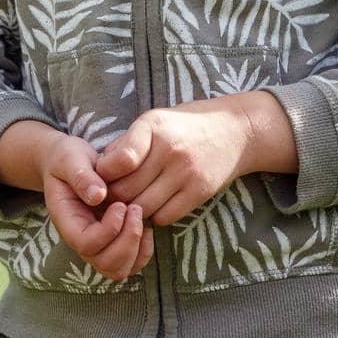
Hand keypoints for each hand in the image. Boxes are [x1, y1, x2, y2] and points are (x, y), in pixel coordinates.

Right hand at [39, 132, 154, 282]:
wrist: (69, 163)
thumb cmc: (68, 160)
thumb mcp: (69, 159)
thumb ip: (80, 176)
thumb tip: (98, 196)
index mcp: (67, 222)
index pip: (86, 245)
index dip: (108, 230)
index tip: (120, 204)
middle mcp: (81, 240)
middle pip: (105, 264)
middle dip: (127, 241)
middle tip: (135, 209)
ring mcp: (97, 245)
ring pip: (119, 270)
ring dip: (136, 248)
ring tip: (140, 216)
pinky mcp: (112, 243)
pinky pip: (130, 264)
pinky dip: (143, 250)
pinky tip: (147, 224)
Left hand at [94, 101, 253, 226]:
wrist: (237, 131)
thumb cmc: (187, 125)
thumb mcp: (155, 121)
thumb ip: (127, 143)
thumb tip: (99, 169)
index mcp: (153, 126)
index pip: (118, 160)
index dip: (103, 174)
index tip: (103, 176)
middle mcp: (170, 150)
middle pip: (127, 190)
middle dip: (113, 197)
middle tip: (112, 197)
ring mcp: (186, 173)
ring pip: (143, 207)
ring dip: (133, 210)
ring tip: (131, 203)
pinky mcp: (200, 192)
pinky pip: (166, 216)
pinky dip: (155, 216)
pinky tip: (155, 206)